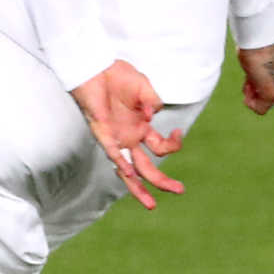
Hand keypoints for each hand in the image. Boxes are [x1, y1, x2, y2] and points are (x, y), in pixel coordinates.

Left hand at [70, 59, 185, 209]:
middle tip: (179, 190)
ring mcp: (117, 138)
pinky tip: (129, 172)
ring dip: (139, 187)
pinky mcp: (102, 132)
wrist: (95, 68)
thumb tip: (153, 115)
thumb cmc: (117, 77)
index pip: (161, 148)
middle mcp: (130, 137)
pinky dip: (120, 161)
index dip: (174, 145)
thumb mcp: (144, 87)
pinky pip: (111, 151)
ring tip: (151, 204)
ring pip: (128, 169)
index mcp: (142, 129)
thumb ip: (153, 100)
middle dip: (162, 180)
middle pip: (148, 167)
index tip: (178, 133)